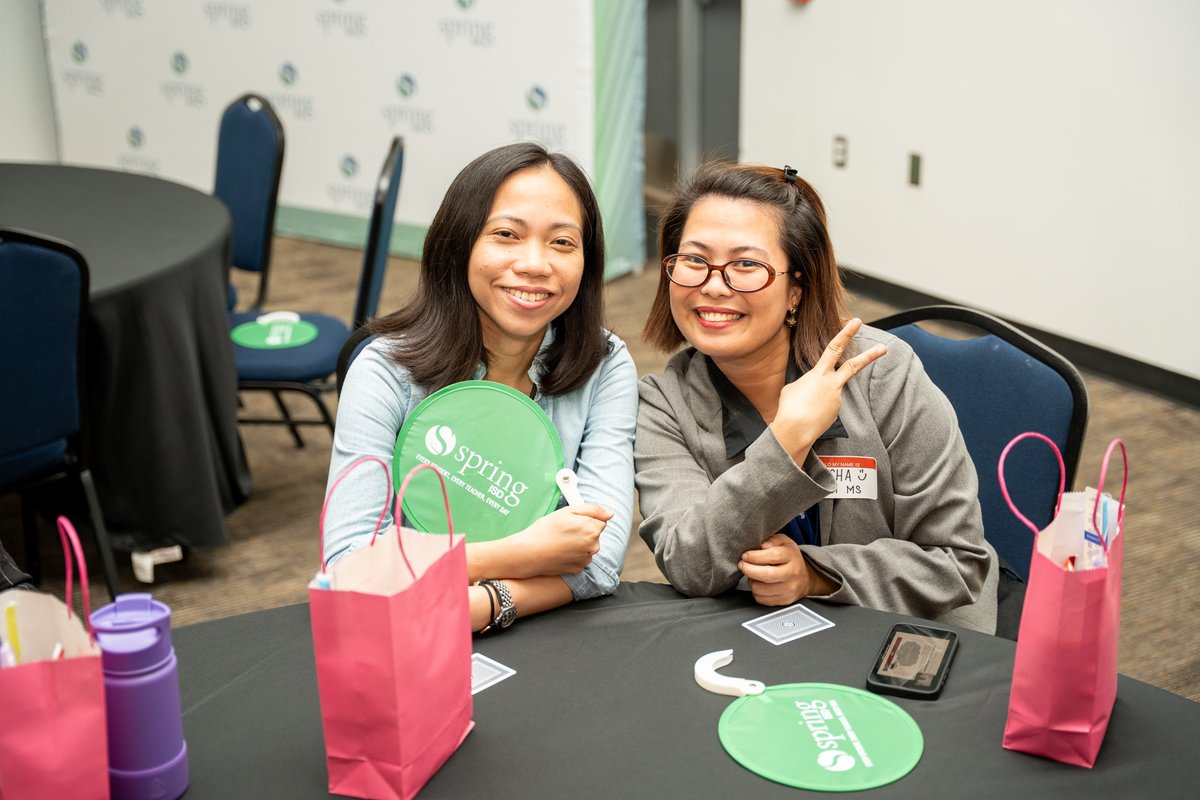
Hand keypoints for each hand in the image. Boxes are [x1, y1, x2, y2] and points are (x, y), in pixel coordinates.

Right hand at [507, 504, 611, 576]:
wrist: (529, 553)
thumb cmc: (546, 529)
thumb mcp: (568, 511)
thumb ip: (593, 510)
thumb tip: (610, 514)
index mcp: (593, 530)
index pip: (600, 521)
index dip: (585, 519)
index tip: (571, 521)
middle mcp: (593, 546)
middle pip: (594, 534)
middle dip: (583, 531)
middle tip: (563, 530)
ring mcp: (586, 559)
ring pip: (587, 546)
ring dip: (579, 543)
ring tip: (560, 541)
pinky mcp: (578, 569)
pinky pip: (580, 558)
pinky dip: (573, 554)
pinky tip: (560, 551)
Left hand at [739, 533, 832, 605]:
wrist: (805, 577)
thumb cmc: (790, 558)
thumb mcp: (783, 542)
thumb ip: (772, 540)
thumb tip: (762, 546)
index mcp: (792, 556)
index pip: (773, 556)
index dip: (755, 556)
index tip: (745, 556)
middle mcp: (792, 574)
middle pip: (767, 575)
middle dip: (749, 570)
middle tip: (742, 565)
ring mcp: (789, 589)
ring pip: (761, 589)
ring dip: (751, 581)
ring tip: (753, 574)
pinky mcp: (785, 600)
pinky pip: (762, 599)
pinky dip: (756, 592)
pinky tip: (759, 584)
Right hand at [770, 318, 886, 461]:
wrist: (794, 430)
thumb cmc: (788, 408)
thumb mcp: (792, 388)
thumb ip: (806, 382)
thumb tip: (812, 386)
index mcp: (819, 374)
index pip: (834, 348)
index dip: (846, 333)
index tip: (857, 322)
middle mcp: (832, 384)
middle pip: (854, 366)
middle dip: (870, 356)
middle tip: (884, 348)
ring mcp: (837, 398)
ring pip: (830, 392)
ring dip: (817, 399)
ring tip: (804, 408)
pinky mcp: (837, 413)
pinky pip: (827, 407)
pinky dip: (818, 409)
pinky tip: (808, 415)